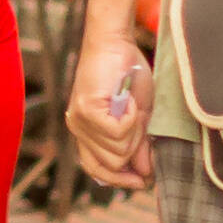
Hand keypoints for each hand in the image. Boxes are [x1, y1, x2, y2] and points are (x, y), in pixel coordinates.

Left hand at [66, 26, 154, 191]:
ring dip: (134, 129)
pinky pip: (118, 132)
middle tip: (139, 120)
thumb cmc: (127, 73)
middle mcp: (78, 129)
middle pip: (112, 164)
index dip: (119, 179)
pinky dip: (131, 118)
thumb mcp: (138, 116)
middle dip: (134, 147)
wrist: (115, 41)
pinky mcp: (86, 110)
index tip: (141, 182)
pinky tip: (128, 100)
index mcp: (86, 132)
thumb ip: (138, 145)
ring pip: (117, 150)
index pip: (96, 170)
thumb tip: (145, 173)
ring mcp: (79, 121)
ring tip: (131, 104)